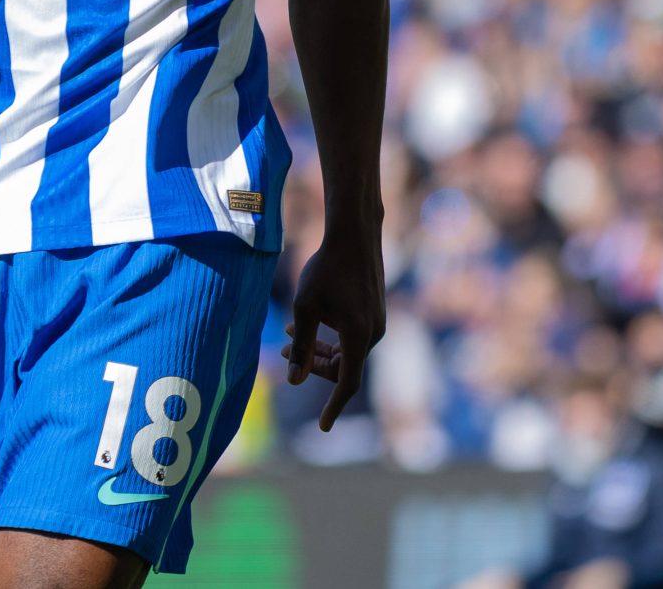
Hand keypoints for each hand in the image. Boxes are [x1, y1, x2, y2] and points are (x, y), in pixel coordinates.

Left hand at [280, 228, 385, 430]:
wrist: (354, 234)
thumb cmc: (326, 268)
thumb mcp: (305, 307)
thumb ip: (302, 346)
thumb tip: (296, 381)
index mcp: (359, 337)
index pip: (347, 384)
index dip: (333, 407)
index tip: (323, 427)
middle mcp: (373, 333)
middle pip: (344, 366)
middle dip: (313, 365)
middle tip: (285, 354)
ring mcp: (377, 321)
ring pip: (346, 350)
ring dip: (320, 349)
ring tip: (289, 335)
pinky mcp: (374, 310)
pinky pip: (352, 335)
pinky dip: (331, 335)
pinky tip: (308, 321)